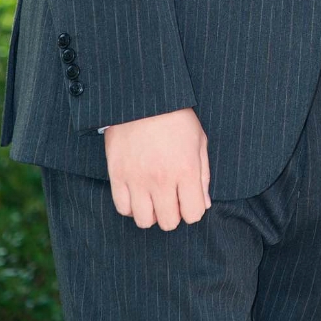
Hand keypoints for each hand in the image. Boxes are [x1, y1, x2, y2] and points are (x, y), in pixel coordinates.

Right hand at [104, 107, 211, 229]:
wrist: (143, 98)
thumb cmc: (176, 117)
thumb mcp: (199, 141)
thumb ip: (203, 175)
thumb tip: (203, 204)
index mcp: (186, 170)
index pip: (193, 214)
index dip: (193, 211)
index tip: (189, 200)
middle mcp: (162, 180)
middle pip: (169, 223)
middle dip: (173, 214)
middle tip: (171, 200)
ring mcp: (137, 179)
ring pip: (144, 221)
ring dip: (151, 213)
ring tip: (153, 198)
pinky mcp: (118, 175)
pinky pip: (123, 208)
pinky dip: (131, 206)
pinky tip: (137, 193)